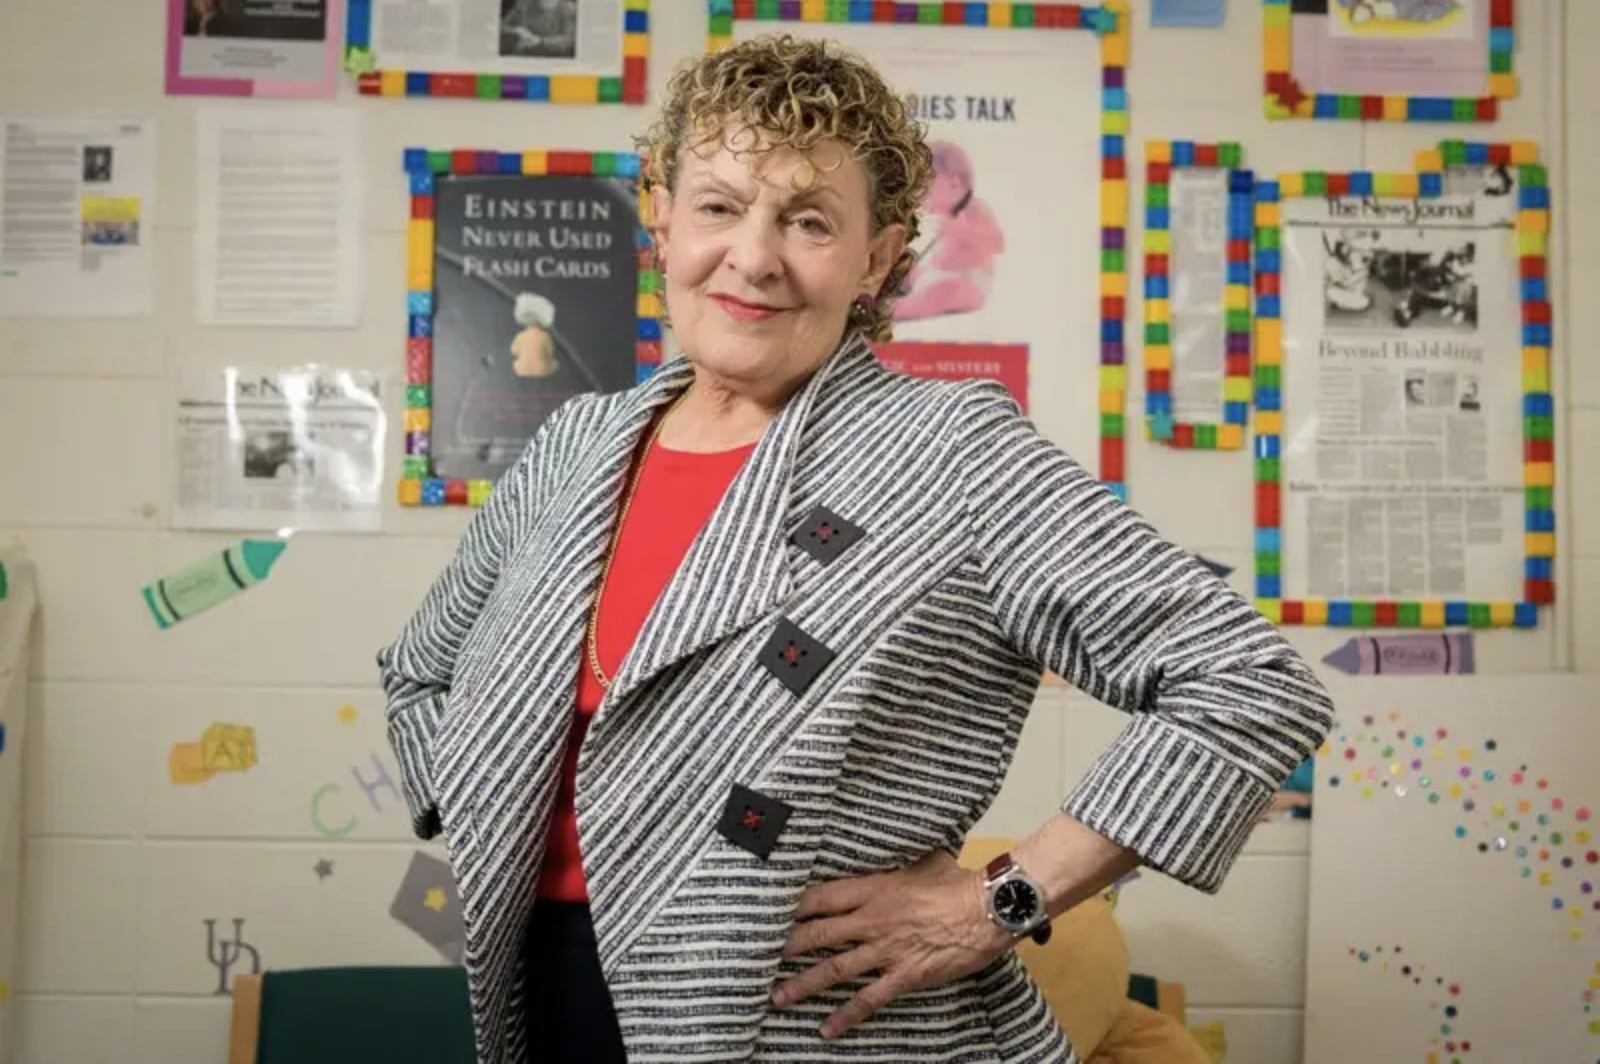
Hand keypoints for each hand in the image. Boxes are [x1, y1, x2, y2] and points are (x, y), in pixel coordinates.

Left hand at [771, 851, 1013, 1037]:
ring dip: (804, 984)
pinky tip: (827, 1028)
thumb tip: (891, 848)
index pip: (821, 896)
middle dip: (786, 947)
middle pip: (818, 933)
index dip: (793, 907)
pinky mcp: (904, 975)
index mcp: (874, 888)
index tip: (769, 914)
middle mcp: (872, 919)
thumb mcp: (922, 861)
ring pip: (835, 968)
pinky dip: (846, 1015)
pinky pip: (868, 998)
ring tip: (778, 996)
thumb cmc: (958, 882)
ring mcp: (886, 949)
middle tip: (757, 958)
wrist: (988, 908)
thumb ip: (898, 863)